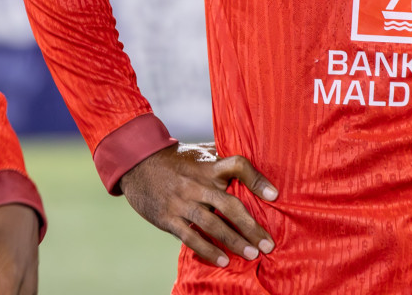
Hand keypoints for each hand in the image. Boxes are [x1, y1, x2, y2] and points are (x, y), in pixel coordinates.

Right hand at [119, 143, 277, 267]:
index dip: (256, 179)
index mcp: (207, 166)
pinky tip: (223, 260)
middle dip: (251, 227)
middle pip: (229, 205)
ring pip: (212, 224)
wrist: (137, 163)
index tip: (274, 195)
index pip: (237, 166)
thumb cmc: (175, 159)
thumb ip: (221, 158)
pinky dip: (208, 250)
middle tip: (268, 244)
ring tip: (252, 254)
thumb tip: (252, 157)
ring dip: (234, 241)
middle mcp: (196, 183)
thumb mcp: (198, 152)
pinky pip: (190, 237)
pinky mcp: (168, 217)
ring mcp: (181, 201)